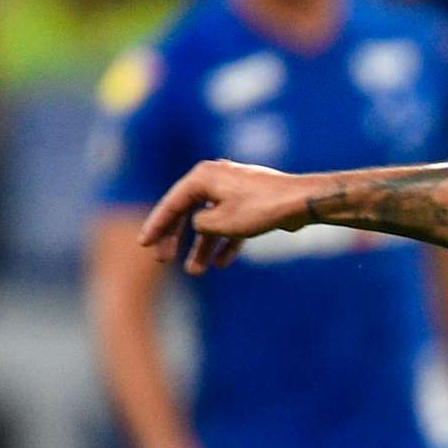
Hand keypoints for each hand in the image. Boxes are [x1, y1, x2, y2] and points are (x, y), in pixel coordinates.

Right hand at [138, 160, 319, 273]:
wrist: (303, 201)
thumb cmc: (261, 208)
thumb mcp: (221, 221)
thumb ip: (200, 224)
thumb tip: (199, 225)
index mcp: (203, 176)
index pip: (172, 204)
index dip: (157, 226)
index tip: (144, 244)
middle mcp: (216, 178)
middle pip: (188, 211)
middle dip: (176, 238)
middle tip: (164, 259)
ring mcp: (234, 190)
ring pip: (211, 221)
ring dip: (203, 246)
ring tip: (195, 271)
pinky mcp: (251, 202)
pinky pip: (231, 224)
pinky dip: (226, 242)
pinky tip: (221, 263)